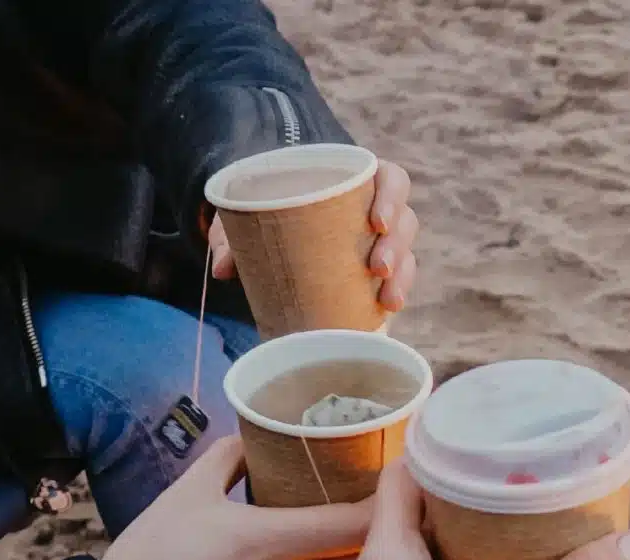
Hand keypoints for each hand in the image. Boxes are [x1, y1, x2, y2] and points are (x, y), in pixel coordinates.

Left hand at [209, 159, 419, 311]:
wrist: (274, 228)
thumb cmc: (271, 209)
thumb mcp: (250, 214)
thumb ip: (235, 233)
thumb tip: (222, 268)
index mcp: (356, 181)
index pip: (391, 179)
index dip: (391, 197)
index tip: (376, 221)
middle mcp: (377, 209)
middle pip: (404, 220)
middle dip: (397, 245)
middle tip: (378, 268)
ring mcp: (381, 242)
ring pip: (406, 253)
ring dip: (402, 275)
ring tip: (389, 300)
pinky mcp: (378, 271)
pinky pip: (399, 280)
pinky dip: (396, 293)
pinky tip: (389, 310)